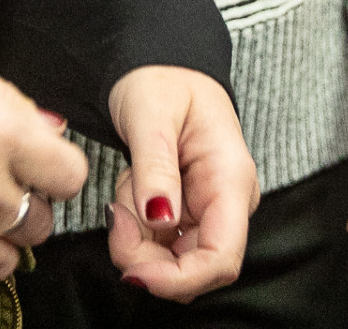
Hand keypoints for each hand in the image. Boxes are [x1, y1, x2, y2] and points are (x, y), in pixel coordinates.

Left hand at [103, 65, 256, 301]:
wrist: (160, 67)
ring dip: (137, 237)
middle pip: (192, 268)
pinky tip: (133, 187)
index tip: (134, 272)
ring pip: (170, 263)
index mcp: (231, 177)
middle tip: (116, 212)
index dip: (179, 280)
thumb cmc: (162, 79)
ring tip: (129, 180)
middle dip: (145, 256)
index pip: (221, 258)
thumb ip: (156, 166)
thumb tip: (159, 219)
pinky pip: (159, 246)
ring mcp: (209, 211)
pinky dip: (136, 228)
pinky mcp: (189, 216)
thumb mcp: (151, 113)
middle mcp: (228, 201)